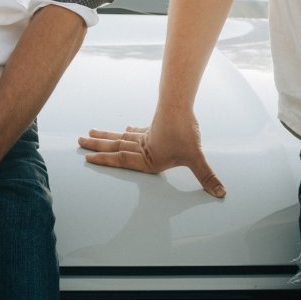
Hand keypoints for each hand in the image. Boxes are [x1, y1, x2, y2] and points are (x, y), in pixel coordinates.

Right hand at [78, 110, 225, 197]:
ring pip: (121, 137)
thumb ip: (207, 177)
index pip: (122, 161)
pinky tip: (124, 129)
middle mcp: (143, 147)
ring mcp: (146, 135)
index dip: (105, 161)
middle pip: (115, 146)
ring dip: (105, 136)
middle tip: (79, 142)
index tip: (88, 159)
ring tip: (89, 133)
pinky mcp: (153, 126)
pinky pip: (136, 131)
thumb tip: (221, 193)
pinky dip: (128, 131)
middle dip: (97, 146)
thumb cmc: (185, 133)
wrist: (181, 106)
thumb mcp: (196, 158)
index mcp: (148, 158)